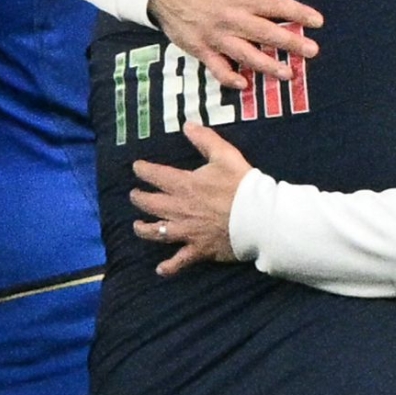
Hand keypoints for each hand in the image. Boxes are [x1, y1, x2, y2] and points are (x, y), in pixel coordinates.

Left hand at [130, 121, 251, 273]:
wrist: (260, 217)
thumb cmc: (244, 185)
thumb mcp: (225, 155)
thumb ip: (205, 140)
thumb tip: (187, 124)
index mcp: (184, 185)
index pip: (155, 175)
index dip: (143, 170)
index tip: (137, 167)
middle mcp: (179, 209)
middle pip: (150, 204)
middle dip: (139, 198)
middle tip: (135, 195)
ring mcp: (186, 231)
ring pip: (156, 232)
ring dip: (144, 229)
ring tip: (138, 226)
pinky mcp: (198, 249)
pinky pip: (179, 261)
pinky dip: (169, 266)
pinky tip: (160, 270)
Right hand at [148, 0, 320, 88]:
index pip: (277, 5)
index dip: (299, 13)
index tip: (318, 21)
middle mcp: (232, 18)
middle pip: (267, 33)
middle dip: (292, 43)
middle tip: (313, 52)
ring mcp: (216, 36)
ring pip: (246, 55)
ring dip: (268, 66)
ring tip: (287, 74)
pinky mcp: (200, 48)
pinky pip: (217, 67)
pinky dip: (230, 78)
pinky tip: (244, 85)